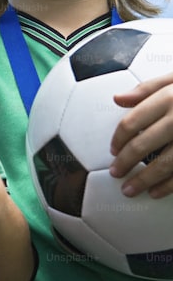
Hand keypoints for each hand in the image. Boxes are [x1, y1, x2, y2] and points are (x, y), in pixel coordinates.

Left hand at [111, 71, 172, 197]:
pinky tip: (157, 192)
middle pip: (143, 144)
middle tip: (116, 173)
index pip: (132, 122)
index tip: (113, 150)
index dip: (119, 139)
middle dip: (125, 162)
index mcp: (170, 97)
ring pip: (164, 163)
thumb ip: (148, 88)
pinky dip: (169, 186)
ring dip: (143, 179)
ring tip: (130, 189)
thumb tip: (118, 99)